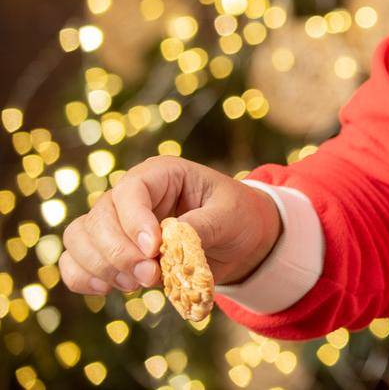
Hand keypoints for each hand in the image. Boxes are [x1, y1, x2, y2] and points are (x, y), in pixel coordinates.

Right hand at [60, 156, 280, 295]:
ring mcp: (115, 222)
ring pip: (79, 239)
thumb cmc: (237, 217)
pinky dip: (83, 278)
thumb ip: (201, 225)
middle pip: (98, 218)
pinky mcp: (109, 251)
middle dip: (119, 253)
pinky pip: (74, 262)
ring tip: (138, 283)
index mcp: (161, 174)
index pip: (130, 191)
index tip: (153, 250)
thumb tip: (168, 241)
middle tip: (150, 276)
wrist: (240, 241)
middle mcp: (130, 195)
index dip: (134, 222)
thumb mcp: (230, 215)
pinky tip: (108, 289)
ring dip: (101, 267)